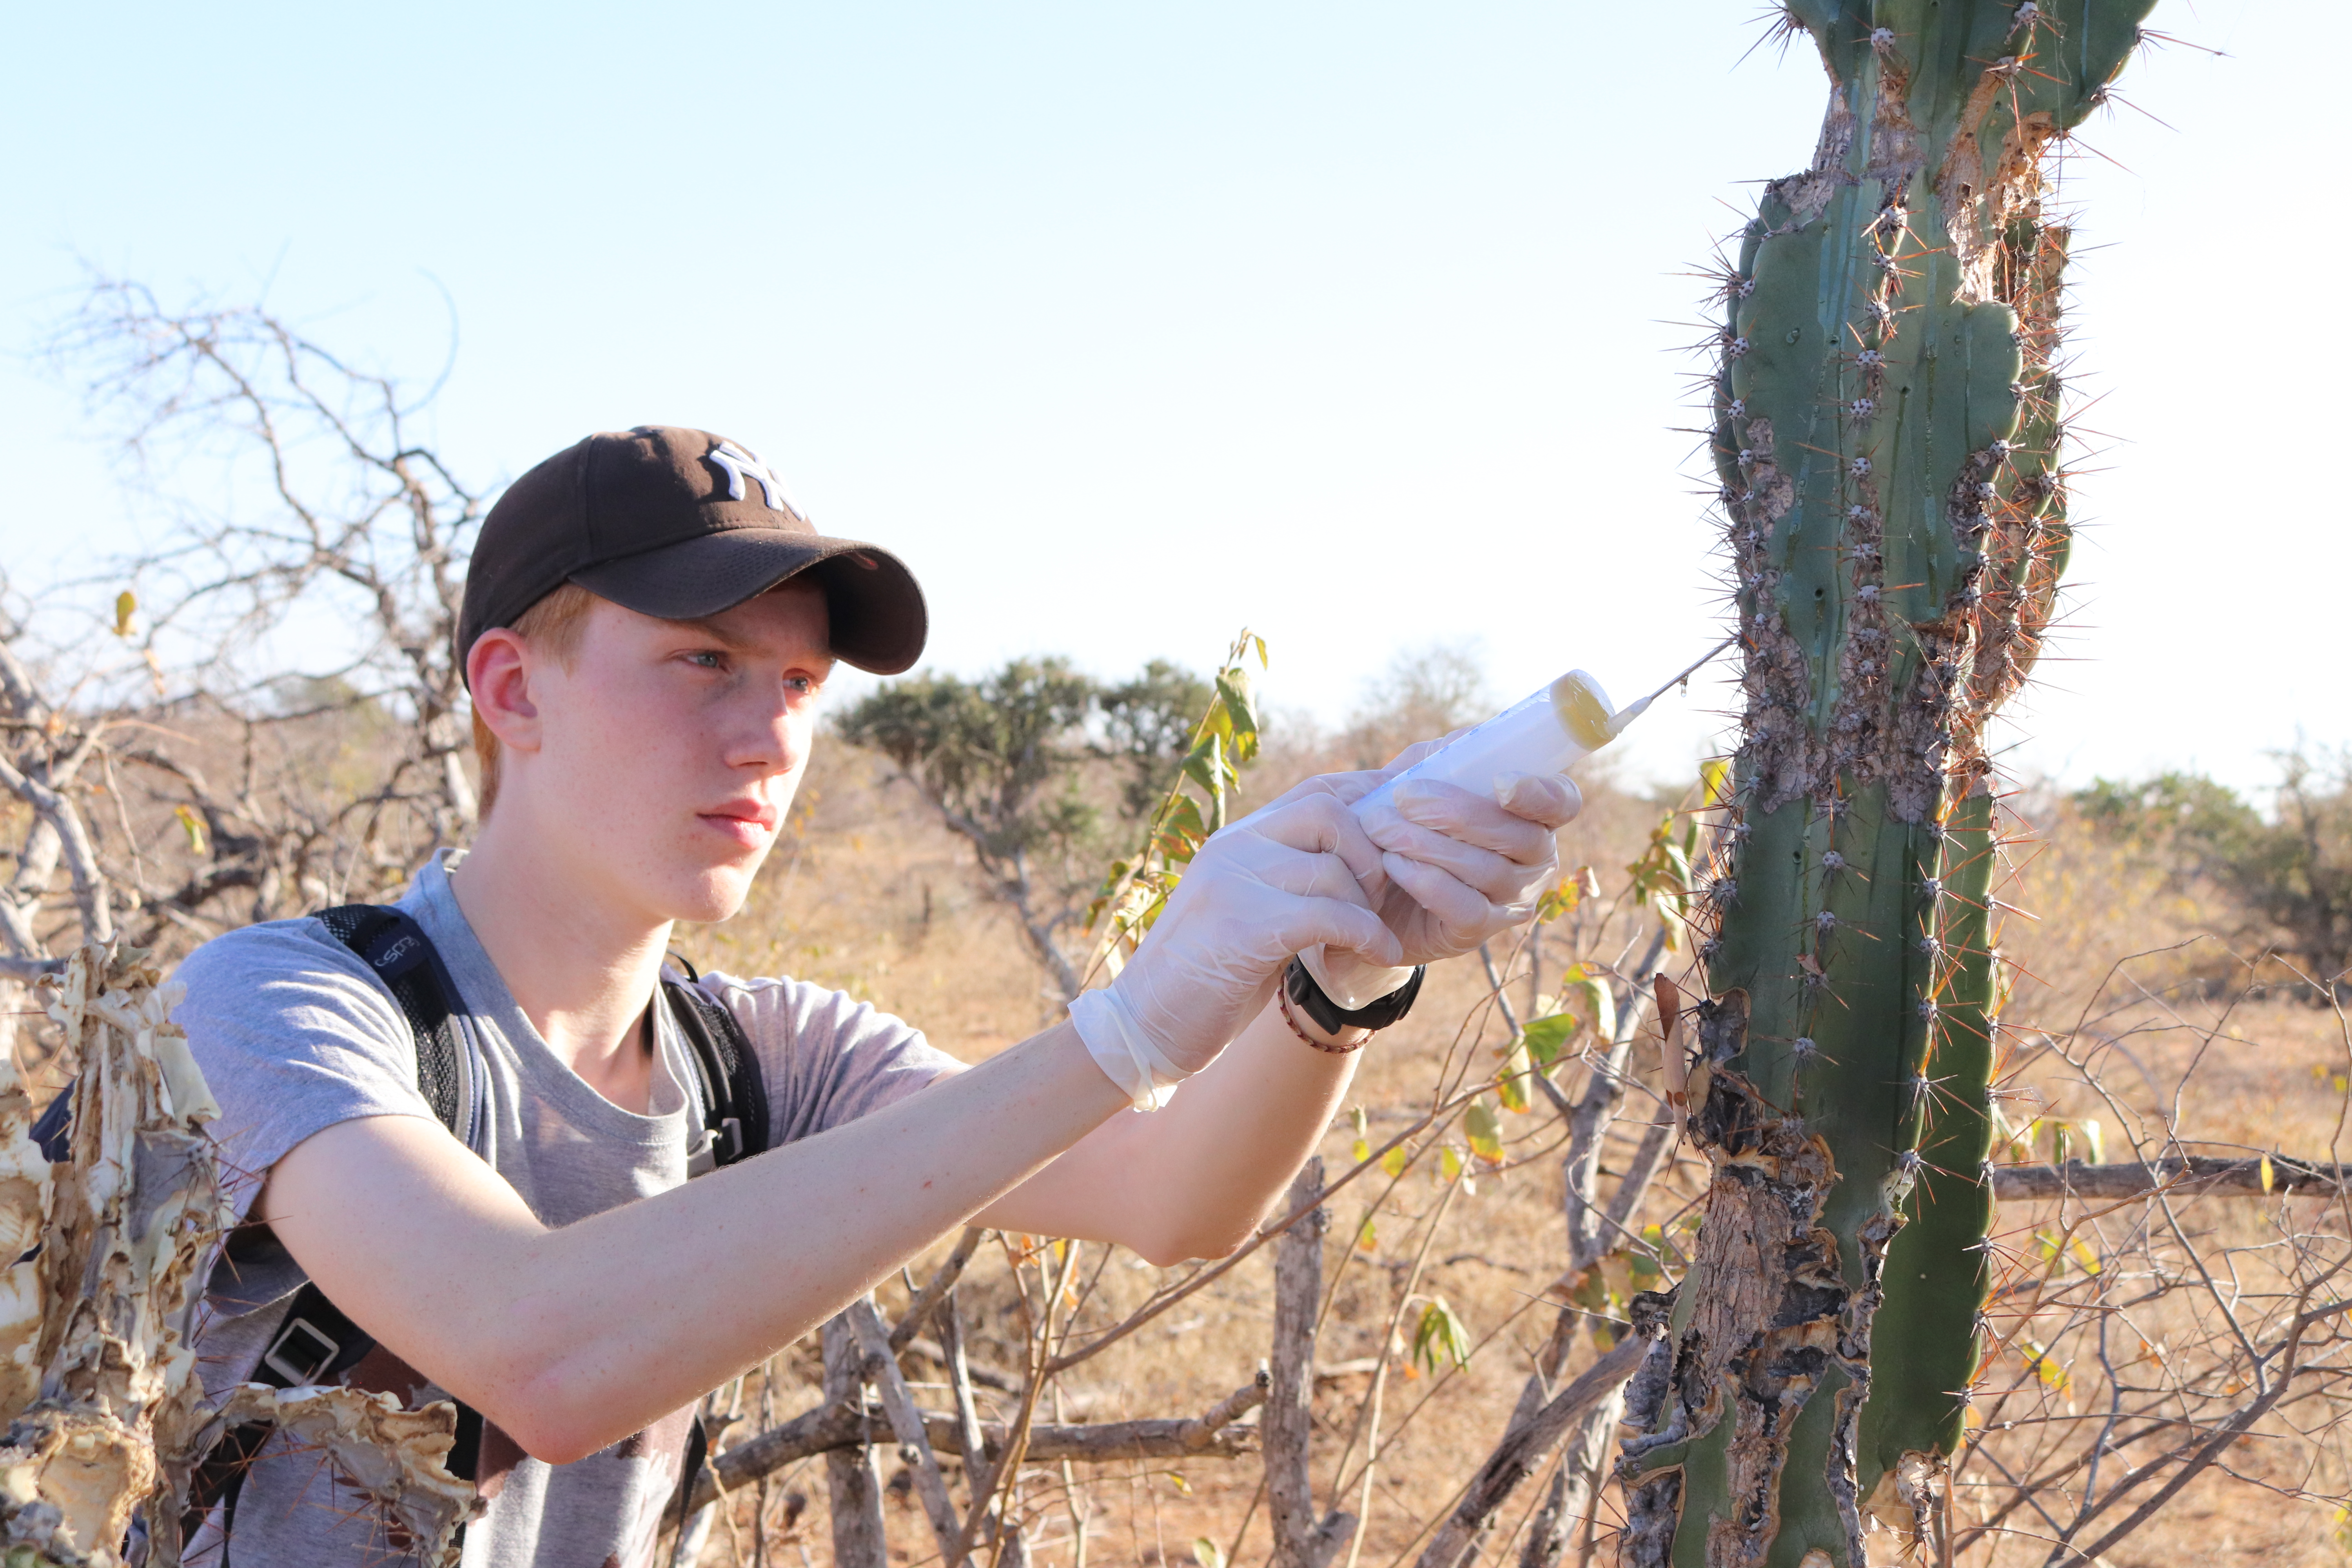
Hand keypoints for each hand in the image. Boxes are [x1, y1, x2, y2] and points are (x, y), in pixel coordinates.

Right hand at [1071, 786, 1405, 1106]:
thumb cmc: (1204, 983)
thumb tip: (1354, 870)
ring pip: (1334, 866)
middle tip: (1382, 899)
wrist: (1144, 1029)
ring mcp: (1234, 883)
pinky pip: (1330, 914)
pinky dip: (1367, 935)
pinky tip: (1381, 956)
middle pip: (1329, 810)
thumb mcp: (1250, 917)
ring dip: (1370, 905)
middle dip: (1374, 851)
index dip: (1370, 798)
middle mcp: (1233, 849)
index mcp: (1236, 842)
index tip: (1408, 825)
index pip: (1316, 790)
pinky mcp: (1242, 927)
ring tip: (1373, 938)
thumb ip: (1291, 885)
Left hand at [1298, 744, 1581, 1005]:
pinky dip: (1428, 883)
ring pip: (1487, 870)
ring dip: (1430, 845)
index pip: (1561, 803)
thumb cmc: (1406, 821)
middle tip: (1404, 797)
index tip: (1500, 783)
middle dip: (1458, 813)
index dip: (1541, 793)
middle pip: (1519, 836)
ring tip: (1381, 827)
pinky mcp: (1477, 933)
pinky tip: (1393, 863)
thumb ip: (1446, 757)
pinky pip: (1465, 909)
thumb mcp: (1422, 778)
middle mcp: (1535, 862)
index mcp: (1532, 816)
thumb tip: (1466, 740)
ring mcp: (1511, 901)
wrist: (1369, 889)